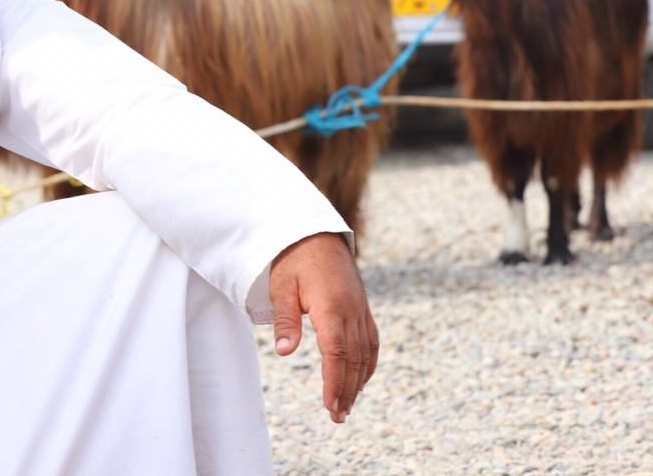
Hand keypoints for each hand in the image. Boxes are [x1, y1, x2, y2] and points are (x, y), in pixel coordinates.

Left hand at [269, 232, 377, 423]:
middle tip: (338, 417)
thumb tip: (285, 352)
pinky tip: (361, 379)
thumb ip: (286, 320)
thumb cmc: (294, 261)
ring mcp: (360, 309)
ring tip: (347, 407)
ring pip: (366, 352)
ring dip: (359, 381)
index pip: (336, 353)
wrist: (316, 234)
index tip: (330, 405)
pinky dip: (368, 362)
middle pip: (353, 358)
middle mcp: (352, 310)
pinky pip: (371, 340)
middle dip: (347, 389)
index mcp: (331, 306)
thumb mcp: (282, 287)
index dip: (335, 382)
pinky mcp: (362, 307)